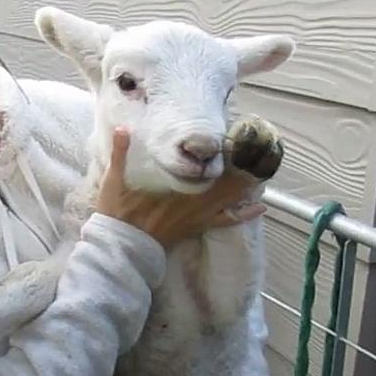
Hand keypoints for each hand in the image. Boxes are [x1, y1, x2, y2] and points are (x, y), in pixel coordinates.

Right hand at [96, 128, 266, 249]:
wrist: (121, 247)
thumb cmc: (118, 213)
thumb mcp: (113, 180)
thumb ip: (119, 154)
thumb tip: (122, 128)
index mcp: (175, 185)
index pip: (204, 165)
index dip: (222, 151)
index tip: (235, 136)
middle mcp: (191, 199)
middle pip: (221, 178)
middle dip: (239, 164)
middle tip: (257, 149)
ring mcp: (196, 215)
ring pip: (228, 197)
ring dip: (245, 184)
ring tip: (262, 170)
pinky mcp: (196, 227)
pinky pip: (225, 221)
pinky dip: (243, 214)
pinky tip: (260, 208)